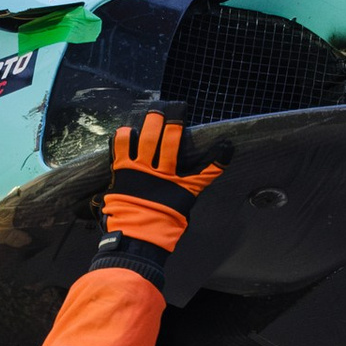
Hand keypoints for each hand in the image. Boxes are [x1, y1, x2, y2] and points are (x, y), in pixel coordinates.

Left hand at [99, 112, 223, 255]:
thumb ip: (201, 179)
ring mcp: (137, 171)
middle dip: (170, 120)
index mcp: (176, 184)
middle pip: (166, 139)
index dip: (216, 154)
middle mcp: (157, 173)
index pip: (202, 167)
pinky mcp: (121, 171)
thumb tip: (220, 161)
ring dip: (148, 122)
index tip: (224, 142)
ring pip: (144, 138)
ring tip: (153, 113)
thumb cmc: (164, 222)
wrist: (137, 237)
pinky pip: (121, 147)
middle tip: (172, 108)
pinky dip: (124, 135)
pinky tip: (128, 130)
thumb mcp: (187, 201)